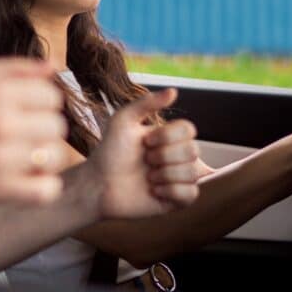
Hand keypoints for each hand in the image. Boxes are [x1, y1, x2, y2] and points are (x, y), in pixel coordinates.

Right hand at [0, 57, 67, 204]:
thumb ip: (13, 66)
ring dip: (44, 156)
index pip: (53, 95)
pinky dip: (43, 186)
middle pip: (57, 126)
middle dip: (43, 127)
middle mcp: (1, 123)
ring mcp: (0, 158)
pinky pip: (46, 190)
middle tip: (23, 133)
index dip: (42, 102)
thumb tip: (52, 67)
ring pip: (56, 157)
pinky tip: (27, 178)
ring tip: (24, 155)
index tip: (27, 109)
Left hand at [84, 88, 199, 218]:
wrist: (97, 184)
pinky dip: (170, 191)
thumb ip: (146, 103)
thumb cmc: (109, 152)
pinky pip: (191, 194)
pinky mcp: (177, 201)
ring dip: (164, 174)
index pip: (189, 129)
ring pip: (193, 173)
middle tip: (145, 161)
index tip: (145, 142)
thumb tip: (174, 91)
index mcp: (168, 137)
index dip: (167, 135)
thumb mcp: (122, 121)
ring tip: (147, 177)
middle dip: (163, 156)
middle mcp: (177, 157)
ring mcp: (179, 178)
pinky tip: (153, 191)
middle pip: (193, 150)